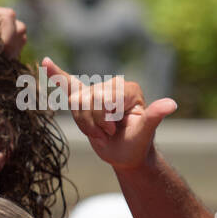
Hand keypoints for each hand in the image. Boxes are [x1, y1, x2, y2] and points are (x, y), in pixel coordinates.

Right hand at [43, 57, 175, 171]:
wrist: (126, 155)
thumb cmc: (137, 145)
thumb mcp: (144, 133)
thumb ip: (154, 116)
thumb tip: (171, 104)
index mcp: (128, 89)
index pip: (102, 99)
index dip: (103, 119)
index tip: (115, 131)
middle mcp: (113, 86)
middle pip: (87, 101)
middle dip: (92, 123)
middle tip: (108, 133)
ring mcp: (97, 92)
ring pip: (75, 105)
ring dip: (83, 124)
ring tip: (99, 132)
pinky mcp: (84, 99)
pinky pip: (67, 84)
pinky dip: (56, 74)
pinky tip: (45, 62)